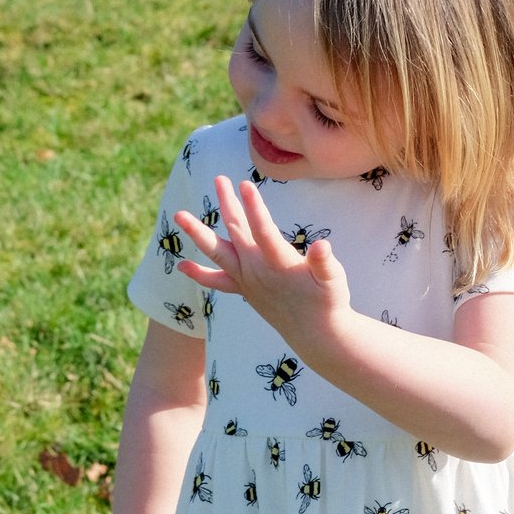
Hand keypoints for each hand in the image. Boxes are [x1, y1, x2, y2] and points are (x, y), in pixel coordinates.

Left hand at [175, 176, 350, 348]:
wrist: (315, 335)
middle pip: (236, 232)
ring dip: (199, 233)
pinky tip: (182, 266)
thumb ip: (324, 263)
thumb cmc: (328, 302)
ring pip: (218, 252)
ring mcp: (247, 281)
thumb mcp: (334, 280)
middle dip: (227, 203)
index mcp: (280, 264)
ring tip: (179, 215)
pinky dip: (200, 274)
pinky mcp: (244, 290)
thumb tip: (322, 247)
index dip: (254, 207)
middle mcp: (257, 271)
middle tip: (219, 179)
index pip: (263, 231)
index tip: (244, 184)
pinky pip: (217, 282)